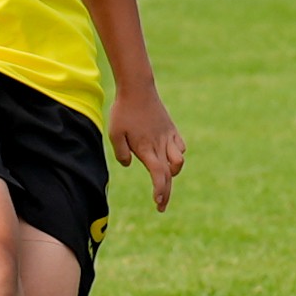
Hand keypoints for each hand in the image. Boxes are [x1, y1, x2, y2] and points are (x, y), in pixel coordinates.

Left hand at [105, 82, 185, 210]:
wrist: (138, 89)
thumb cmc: (123, 112)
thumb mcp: (114, 133)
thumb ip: (120, 153)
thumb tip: (129, 165)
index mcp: (146, 148)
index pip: (159, 175)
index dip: (160, 191)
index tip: (158, 203)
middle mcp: (161, 145)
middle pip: (170, 174)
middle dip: (166, 192)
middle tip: (161, 206)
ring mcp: (168, 137)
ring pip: (179, 162)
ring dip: (173, 173)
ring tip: (163, 177)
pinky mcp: (172, 130)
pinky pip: (181, 148)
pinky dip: (177, 157)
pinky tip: (168, 158)